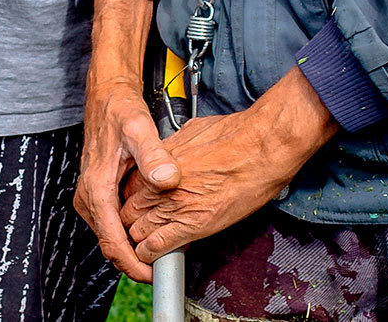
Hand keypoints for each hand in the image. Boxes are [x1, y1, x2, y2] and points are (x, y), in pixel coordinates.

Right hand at [74, 0, 180, 282]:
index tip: (153, 276)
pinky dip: (128, 234)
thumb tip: (168, 180)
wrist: (106, 97)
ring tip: (161, 254)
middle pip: (110, 245)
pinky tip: (151, 231)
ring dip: (132, 249)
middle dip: (134, 261)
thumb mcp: (139, 127)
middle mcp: (88, 198)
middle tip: (164, 269)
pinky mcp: (97, 195)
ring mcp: (91, 198)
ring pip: (110, 237)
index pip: (112, 240)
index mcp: (96, 188)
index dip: (132, 263)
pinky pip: (111, 224)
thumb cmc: (120, 110)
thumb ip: (154, 154)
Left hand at [119, 68, 335, 263]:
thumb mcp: (192, 132)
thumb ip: (173, 149)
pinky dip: (152, 254)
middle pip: (128, 212)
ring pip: (138, 232)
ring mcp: (174, 206)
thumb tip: (171, 155)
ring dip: (142, 239)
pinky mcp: (192, 225)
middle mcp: (159, 185)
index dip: (133, 199)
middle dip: (134, 220)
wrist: (261, 147)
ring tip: (151, 242)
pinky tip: (156, 255)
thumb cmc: (234, 135)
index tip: (141, 205)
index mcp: (158, 163)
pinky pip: (157, 247)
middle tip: (144, 226)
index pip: (127, 188)